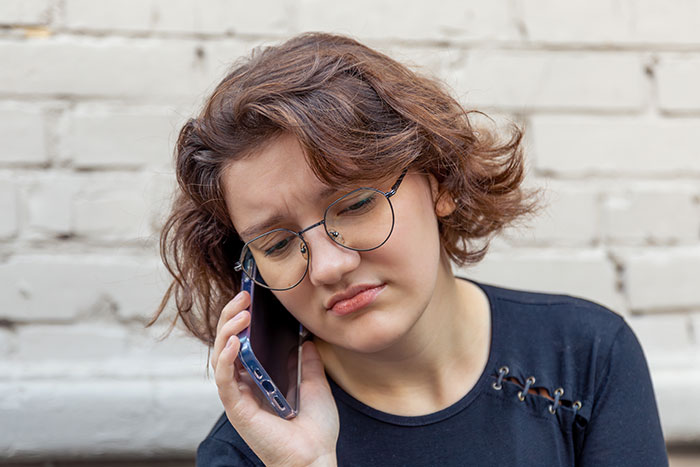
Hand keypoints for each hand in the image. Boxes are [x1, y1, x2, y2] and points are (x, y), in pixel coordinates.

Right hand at [211, 292, 339, 466]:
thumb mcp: (315, 383)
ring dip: (228, 330)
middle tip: (244, 295)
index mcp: (260, 377)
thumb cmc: (314, 429)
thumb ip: (306, 361)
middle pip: (228, 343)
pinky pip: (224, 379)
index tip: (251, 296)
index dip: (243, 318)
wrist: (315, 457)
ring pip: (221, 356)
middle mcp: (245, 384)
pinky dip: (226, 357)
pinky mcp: (237, 408)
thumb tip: (305, 338)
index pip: (244, 342)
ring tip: (242, 311)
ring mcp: (239, 395)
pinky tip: (235, 341)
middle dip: (232, 316)